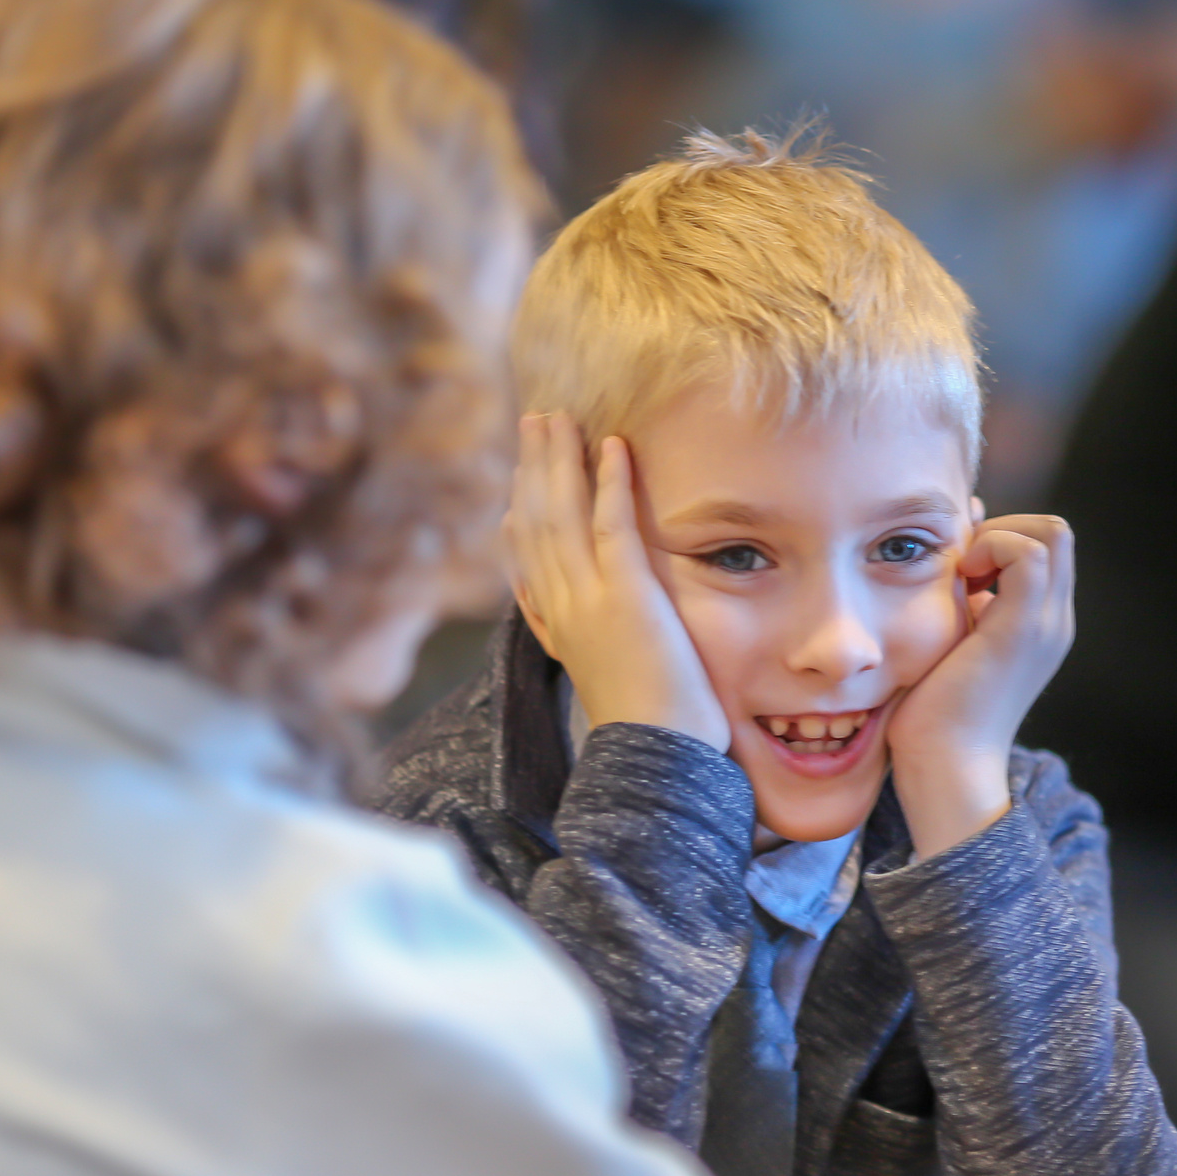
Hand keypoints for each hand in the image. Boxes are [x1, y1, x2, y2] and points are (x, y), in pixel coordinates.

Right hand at [504, 413, 728, 751]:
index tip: (520, 477)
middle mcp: (560, 605)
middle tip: (535, 421)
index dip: (521, 508)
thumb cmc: (645, 724)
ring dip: (560, 459)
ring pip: (562, 513)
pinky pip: (611, 525)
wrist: (656, 757)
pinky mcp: (626, 595)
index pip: (526, 555)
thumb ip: (583, 637)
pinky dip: (609, 482)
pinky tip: (612, 446)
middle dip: (533, 467)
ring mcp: (588, 598)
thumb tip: (569, 614)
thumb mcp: (601, 673)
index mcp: (554, 625)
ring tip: (560, 418)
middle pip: (535, 520)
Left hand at [886, 512, 1075, 858]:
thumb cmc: (933, 712)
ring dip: (998, 537)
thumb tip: (951, 552)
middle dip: (1004, 529)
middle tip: (962, 568)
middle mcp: (1054, 621)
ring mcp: (1045, 625)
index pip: (1045, 545)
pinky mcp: (1023, 629)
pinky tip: (959, 582)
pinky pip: (1028, 554)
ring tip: (962, 577)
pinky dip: (991, 548)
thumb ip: (963, 600)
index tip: (960, 571)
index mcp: (1041, 625)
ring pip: (1051, 533)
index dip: (1002, 537)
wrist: (944, 766)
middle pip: (1056, 532)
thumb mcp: (955, 641)